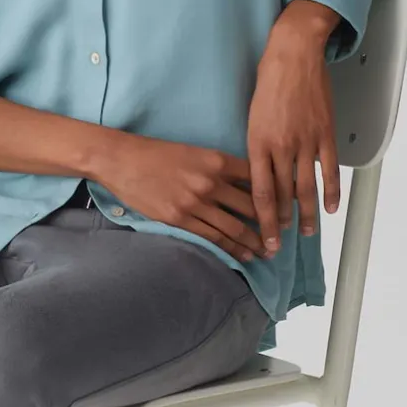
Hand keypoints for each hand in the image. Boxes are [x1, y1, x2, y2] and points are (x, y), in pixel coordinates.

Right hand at [92, 130, 269, 262]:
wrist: (121, 160)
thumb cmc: (155, 153)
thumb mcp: (193, 151)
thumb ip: (218, 167)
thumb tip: (242, 183)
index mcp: (216, 160)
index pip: (257, 179)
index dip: (274, 194)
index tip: (286, 206)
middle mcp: (210, 182)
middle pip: (252, 206)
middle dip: (271, 224)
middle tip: (282, 235)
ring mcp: (195, 203)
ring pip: (235, 227)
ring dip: (254, 241)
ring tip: (267, 251)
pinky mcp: (179, 219)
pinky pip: (212, 237)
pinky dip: (231, 248)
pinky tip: (243, 255)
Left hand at [246, 15, 341, 255]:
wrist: (293, 56)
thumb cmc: (269, 82)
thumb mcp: (250, 117)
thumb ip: (256, 147)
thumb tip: (257, 174)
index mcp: (257, 143)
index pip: (260, 193)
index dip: (263, 220)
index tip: (265, 239)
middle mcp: (281, 146)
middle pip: (282, 195)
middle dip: (281, 224)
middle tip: (280, 245)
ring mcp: (306, 141)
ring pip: (306, 187)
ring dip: (306, 214)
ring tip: (306, 232)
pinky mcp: (325, 133)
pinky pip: (330, 169)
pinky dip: (332, 191)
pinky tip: (331, 208)